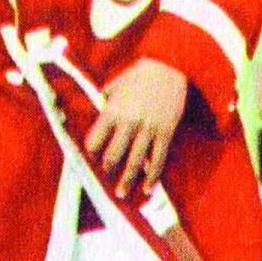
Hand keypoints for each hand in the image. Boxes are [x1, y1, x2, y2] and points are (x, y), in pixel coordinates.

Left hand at [85, 57, 187, 198]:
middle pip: (113, 155)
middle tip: (105, 177)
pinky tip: (147, 188)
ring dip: (126, 180)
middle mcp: (129, 124)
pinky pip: (158, 159)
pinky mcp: (165, 133)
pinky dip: (152, 176)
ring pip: (135, 162)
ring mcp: (148, 130)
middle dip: (107, 170)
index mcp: (113, 112)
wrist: (170, 66)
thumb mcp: (115, 85)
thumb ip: (105, 102)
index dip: (91, 152)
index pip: (94, 140)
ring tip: (121, 194)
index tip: (90, 158)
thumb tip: (97, 113)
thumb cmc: (140, 74)